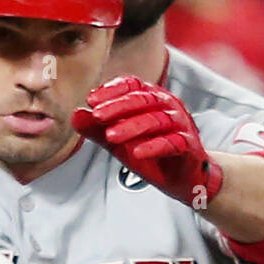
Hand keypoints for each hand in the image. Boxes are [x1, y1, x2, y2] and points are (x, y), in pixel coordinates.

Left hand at [73, 76, 221, 209]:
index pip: (131, 85)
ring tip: (110, 137)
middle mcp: (167, 105)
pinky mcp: (188, 145)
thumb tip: (75, 115)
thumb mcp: (118, 142)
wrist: (181, 178)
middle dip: (117, 107)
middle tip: (96, 115)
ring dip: (132, 127)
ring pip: (156, 119)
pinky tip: (137, 153)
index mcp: (151, 98)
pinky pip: (173, 142)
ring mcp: (181, 124)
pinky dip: (154, 147)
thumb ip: (97, 129)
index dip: (111, 90)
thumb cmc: (151, 154)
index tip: (91, 100)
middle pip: (142, 99)